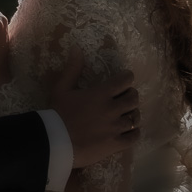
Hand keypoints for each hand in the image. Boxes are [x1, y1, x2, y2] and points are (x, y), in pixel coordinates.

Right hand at [50, 48, 138, 167]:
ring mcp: (116, 128)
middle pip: (133, 98)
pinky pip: (134, 137)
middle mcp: (112, 109)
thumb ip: (72, 68)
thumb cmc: (58, 113)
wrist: (56, 141)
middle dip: (131, 94)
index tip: (125, 78)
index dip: (127, 77)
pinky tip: (130, 131)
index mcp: (101, 94)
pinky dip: (135, 132)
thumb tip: (77, 48)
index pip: (124, 81)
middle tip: (126, 95)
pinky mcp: (116, 144)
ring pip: (135, 117)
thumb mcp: (61, 87)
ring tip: (127, 113)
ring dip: (133, 113)